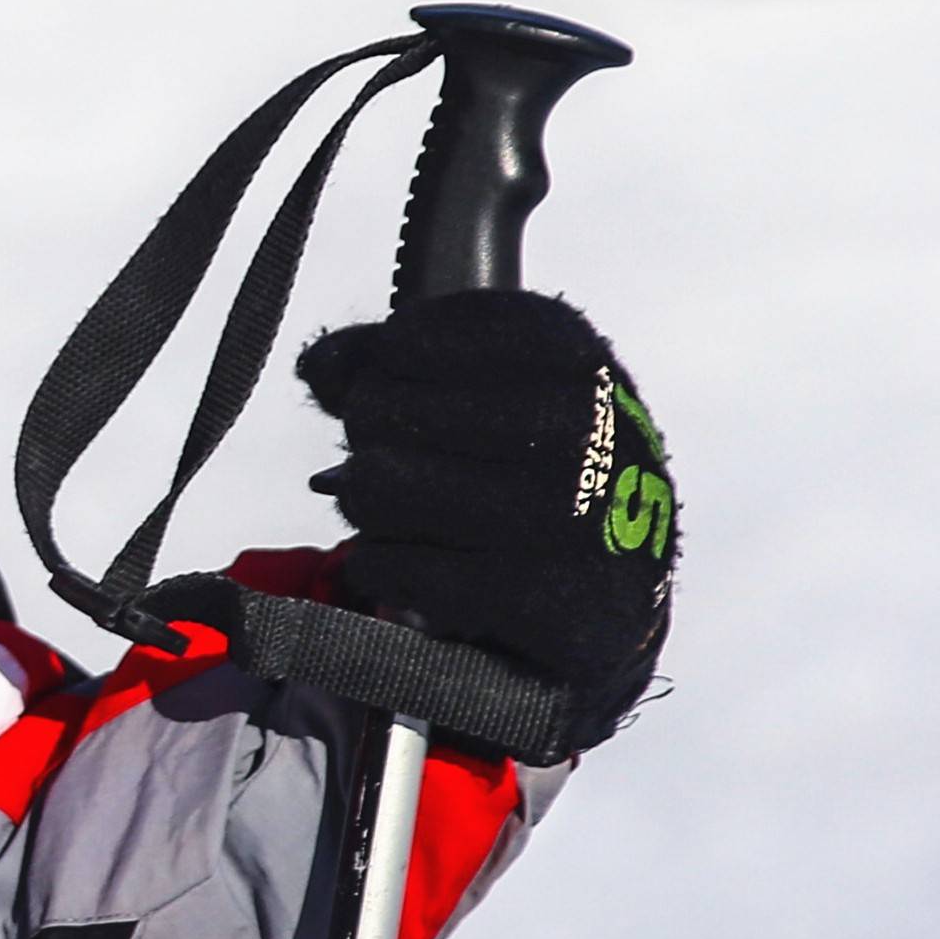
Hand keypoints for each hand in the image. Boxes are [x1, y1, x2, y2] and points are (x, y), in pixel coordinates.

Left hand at [295, 291, 674, 745]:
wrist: (619, 595)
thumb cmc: (540, 475)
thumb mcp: (491, 391)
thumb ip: (391, 360)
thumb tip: (320, 363)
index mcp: (567, 351)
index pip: (406, 340)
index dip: (385, 375)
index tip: (420, 401)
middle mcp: (577, 422)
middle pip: (377, 410)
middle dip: (374, 445)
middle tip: (416, 470)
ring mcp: (564, 512)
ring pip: (375, 487)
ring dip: (374, 511)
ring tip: (416, 519)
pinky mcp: (537, 598)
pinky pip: (389, 566)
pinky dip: (386, 571)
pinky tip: (426, 569)